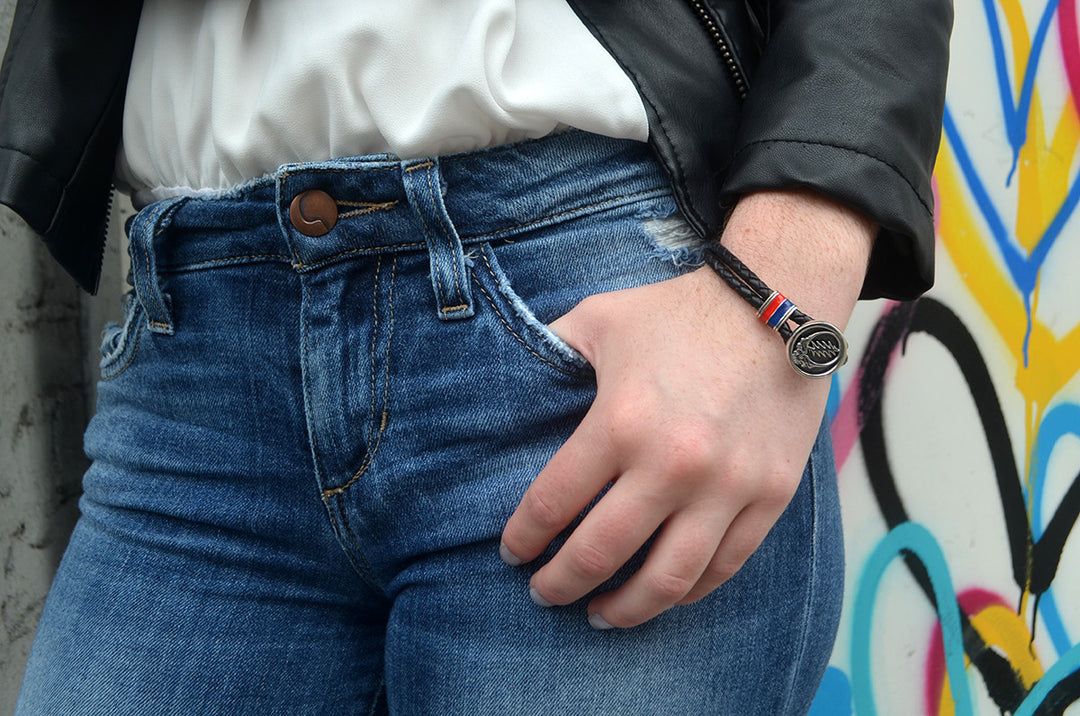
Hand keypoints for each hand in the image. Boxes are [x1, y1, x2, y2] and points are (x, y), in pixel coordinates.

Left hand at [499, 190, 874, 628]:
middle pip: (600, 554)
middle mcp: (672, 465)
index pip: (551, 505)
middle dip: (559, 584)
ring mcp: (727, 487)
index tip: (512, 553)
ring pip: (667, 580)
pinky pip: (724, 566)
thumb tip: (509, 386)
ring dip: (624, 609)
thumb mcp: (598, 319)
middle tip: (543, 593)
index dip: (522, 539)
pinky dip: (687, 592)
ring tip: (599, 615)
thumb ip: (549, 353)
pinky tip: (661, 595)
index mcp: (619, 423)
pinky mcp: (769, 496)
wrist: (777, 302)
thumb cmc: (678, 313)